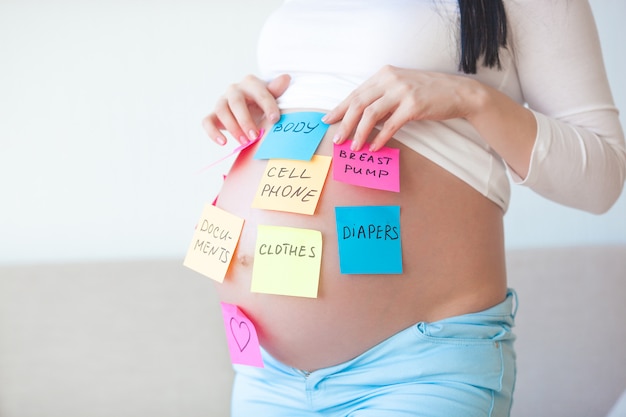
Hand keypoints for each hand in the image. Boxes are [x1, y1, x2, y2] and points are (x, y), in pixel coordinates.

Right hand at [202, 74, 290, 145]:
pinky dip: (213, 132)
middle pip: (236, 102)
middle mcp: (234, 90)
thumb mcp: (272, 96)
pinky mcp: (213, 115)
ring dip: (232, 128)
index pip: (259, 92)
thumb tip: (285, 79)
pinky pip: (207, 121)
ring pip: (222, 111)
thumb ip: (276, 90)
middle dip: (245, 120)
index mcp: (250, 83)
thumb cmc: (262, 102)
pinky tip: (223, 142)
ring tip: (244, 142)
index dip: (267, 105)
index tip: (275, 120)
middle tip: (254, 136)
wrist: (250, 107)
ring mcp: (222, 101)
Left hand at [322, 65, 480, 151]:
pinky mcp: (414, 106)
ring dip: (359, 133)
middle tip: (337, 140)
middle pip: (358, 103)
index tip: (328, 120)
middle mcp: (390, 80)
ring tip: (354, 147)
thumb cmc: (428, 92)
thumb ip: (381, 98)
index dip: (340, 108)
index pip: (355, 93)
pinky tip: (374, 148)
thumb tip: (360, 118)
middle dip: (344, 123)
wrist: (459, 92)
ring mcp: (402, 92)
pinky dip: (379, 138)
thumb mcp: (401, 88)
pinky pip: (390, 125)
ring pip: (370, 114)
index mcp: (384, 74)